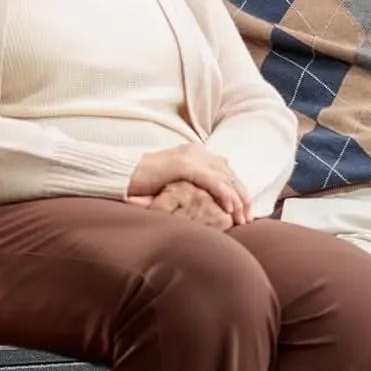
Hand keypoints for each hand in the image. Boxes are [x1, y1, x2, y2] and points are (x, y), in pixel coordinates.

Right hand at [128, 144, 250, 224]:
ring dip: (237, 199)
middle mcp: (196, 152)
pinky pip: (211, 180)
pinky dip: (223, 194)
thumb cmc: (145, 183)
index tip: (245, 211)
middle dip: (242, 197)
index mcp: (195, 154)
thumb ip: (192, 186)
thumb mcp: (174, 184)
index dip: (237, 191)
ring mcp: (190, 157)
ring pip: (224, 178)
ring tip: (242, 218)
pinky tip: (230, 208)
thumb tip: (208, 202)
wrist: (122, 175)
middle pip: (229, 174)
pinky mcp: (184, 165)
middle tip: (248, 219)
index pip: (225, 172)